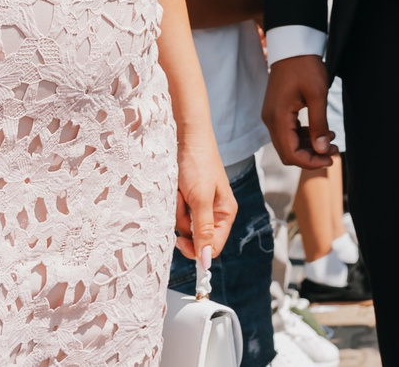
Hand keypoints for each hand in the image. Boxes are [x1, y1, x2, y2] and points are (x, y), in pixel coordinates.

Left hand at [174, 136, 236, 260]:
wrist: (186, 136)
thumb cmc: (198, 163)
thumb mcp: (200, 198)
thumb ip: (203, 230)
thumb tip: (206, 261)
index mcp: (225, 213)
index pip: (212, 247)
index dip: (196, 248)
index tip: (179, 240)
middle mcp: (213, 213)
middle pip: (195, 237)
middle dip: (184, 222)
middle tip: (183, 202)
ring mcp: (198, 206)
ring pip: (182, 225)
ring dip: (176, 210)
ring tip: (179, 189)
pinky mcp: (186, 200)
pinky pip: (175, 213)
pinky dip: (172, 203)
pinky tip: (175, 189)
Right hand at [264, 54, 337, 169]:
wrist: (292, 46)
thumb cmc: (305, 66)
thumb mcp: (317, 94)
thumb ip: (319, 124)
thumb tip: (321, 150)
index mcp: (278, 117)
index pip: (290, 153)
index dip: (310, 162)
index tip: (330, 158)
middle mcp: (271, 120)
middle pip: (288, 152)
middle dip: (311, 156)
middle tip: (333, 151)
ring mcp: (272, 115)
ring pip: (289, 143)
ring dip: (309, 146)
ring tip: (331, 141)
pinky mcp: (277, 110)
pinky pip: (289, 132)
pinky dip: (304, 136)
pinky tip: (322, 132)